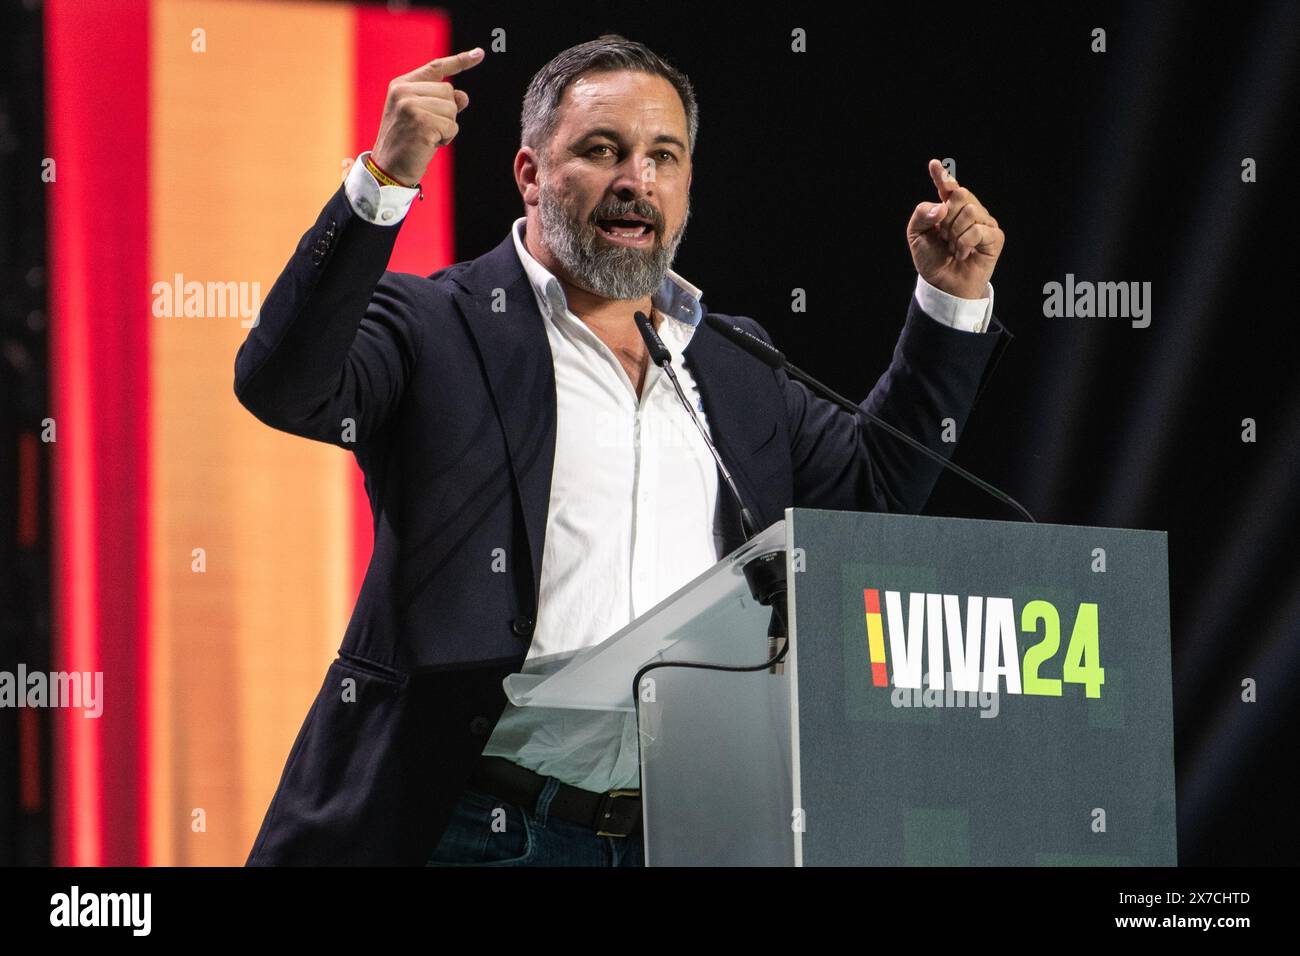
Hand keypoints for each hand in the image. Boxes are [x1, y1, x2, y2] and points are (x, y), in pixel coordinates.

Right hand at [369, 47, 483, 185]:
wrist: (388, 168)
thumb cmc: (407, 143)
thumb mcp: (422, 117)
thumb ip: (441, 103)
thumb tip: (463, 95)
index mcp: (401, 85)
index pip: (436, 67)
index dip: (460, 61)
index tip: (480, 53)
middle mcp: (404, 91)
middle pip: (449, 91)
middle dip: (447, 114)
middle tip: (427, 129)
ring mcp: (411, 105)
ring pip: (452, 109)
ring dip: (446, 128)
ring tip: (426, 137)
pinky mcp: (421, 121)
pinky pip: (452, 126)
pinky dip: (446, 138)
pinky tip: (428, 144)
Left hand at [907, 159, 1004, 298]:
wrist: (942, 285)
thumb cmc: (932, 260)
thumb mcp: (916, 236)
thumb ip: (921, 215)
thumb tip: (942, 205)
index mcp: (948, 208)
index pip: (947, 186)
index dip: (942, 175)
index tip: (933, 165)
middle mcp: (969, 211)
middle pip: (961, 194)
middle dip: (947, 217)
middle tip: (944, 236)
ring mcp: (984, 222)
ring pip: (970, 211)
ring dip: (955, 233)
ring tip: (953, 247)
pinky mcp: (994, 236)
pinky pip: (978, 229)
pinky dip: (965, 243)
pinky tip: (963, 254)